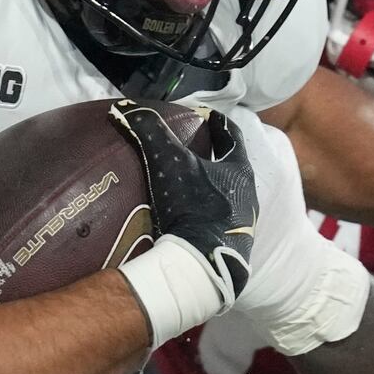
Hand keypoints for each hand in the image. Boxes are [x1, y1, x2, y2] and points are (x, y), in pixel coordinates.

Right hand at [109, 100, 257, 310]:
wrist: (203, 264)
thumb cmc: (193, 206)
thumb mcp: (169, 161)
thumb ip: (150, 131)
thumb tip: (126, 108)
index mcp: (239, 169)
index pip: (231, 135)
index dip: (217, 122)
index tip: (204, 115)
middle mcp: (247, 194)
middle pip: (231, 166)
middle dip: (213, 155)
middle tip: (192, 148)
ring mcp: (242, 223)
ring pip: (227, 195)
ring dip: (209, 186)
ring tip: (186, 183)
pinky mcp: (231, 246)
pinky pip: (219, 221)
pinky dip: (204, 212)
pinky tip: (188, 216)